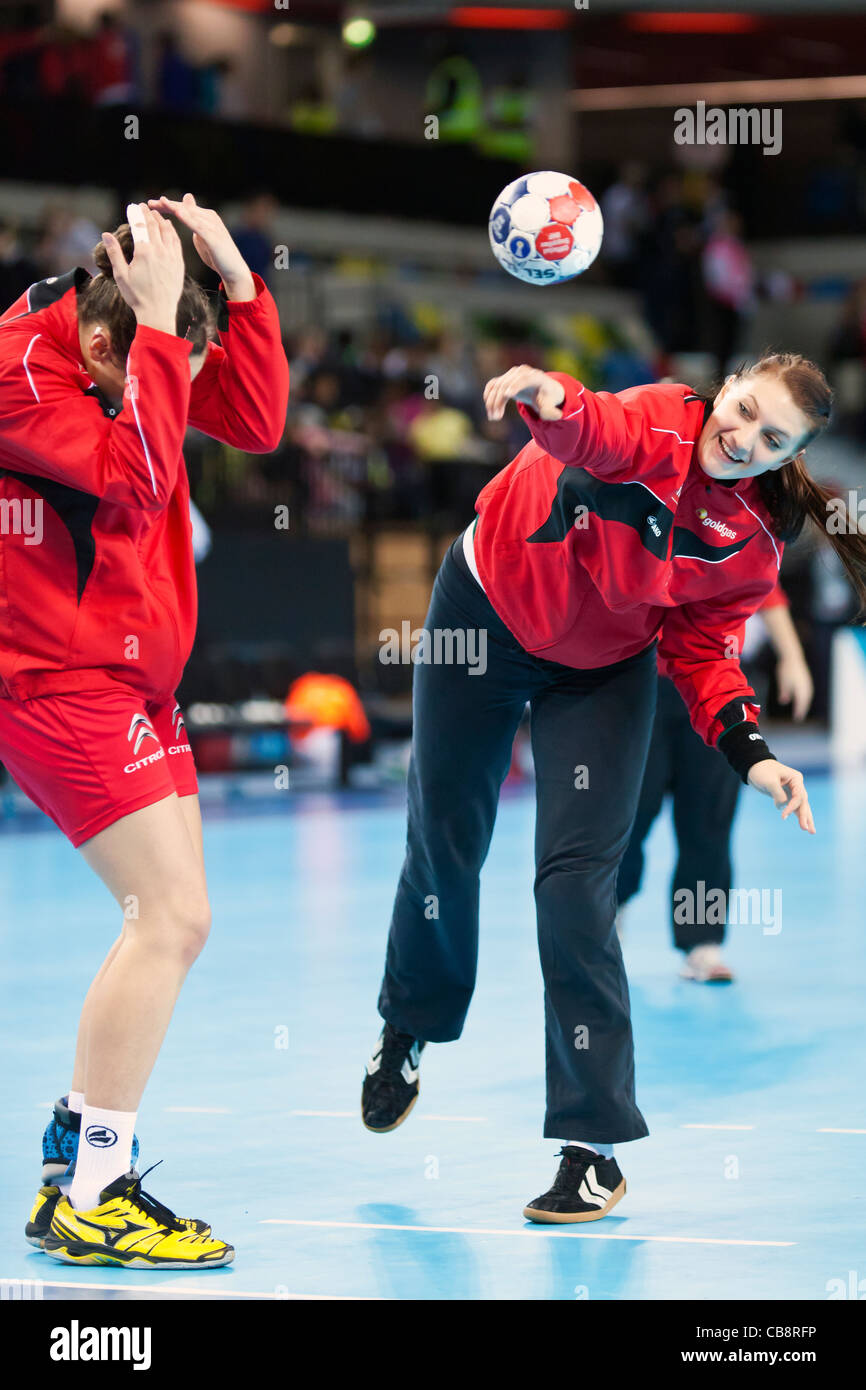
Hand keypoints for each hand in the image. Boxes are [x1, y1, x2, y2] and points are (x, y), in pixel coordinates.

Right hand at [102, 204, 183, 335]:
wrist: (158, 313)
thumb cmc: (137, 296)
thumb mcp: (121, 275)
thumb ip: (114, 252)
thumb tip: (105, 234)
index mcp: (144, 252)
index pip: (140, 225)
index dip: (136, 214)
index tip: (133, 206)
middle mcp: (160, 251)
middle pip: (154, 225)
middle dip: (148, 214)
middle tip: (143, 206)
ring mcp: (172, 257)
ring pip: (168, 231)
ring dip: (161, 220)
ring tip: (156, 214)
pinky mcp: (179, 264)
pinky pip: (176, 242)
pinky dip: (172, 232)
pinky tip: (169, 228)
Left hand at [147, 193, 255, 300]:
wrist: (234, 270)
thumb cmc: (217, 255)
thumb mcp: (202, 236)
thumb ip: (193, 222)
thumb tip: (183, 208)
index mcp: (204, 217)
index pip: (182, 208)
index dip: (167, 205)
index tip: (150, 205)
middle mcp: (209, 217)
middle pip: (185, 208)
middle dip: (167, 204)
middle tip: (150, 203)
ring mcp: (213, 226)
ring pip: (191, 214)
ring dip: (175, 207)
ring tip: (162, 202)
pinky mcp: (214, 236)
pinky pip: (198, 225)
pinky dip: (188, 218)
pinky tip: (178, 213)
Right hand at [483, 366, 565, 421]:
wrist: (541, 389)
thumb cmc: (547, 397)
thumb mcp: (551, 405)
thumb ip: (552, 411)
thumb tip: (558, 415)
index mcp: (536, 376)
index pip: (525, 379)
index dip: (516, 385)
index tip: (507, 395)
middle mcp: (522, 372)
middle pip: (507, 383)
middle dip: (499, 400)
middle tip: (496, 418)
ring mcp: (512, 374)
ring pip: (497, 386)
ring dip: (491, 401)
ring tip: (493, 418)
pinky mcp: (504, 379)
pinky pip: (492, 386)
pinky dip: (488, 397)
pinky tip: (490, 411)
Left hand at [747, 759, 814, 832]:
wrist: (753, 766)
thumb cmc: (762, 771)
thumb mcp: (769, 781)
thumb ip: (778, 794)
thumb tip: (782, 805)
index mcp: (796, 779)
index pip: (799, 796)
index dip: (792, 807)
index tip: (783, 816)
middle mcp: (797, 785)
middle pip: (803, 803)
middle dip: (805, 817)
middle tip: (806, 829)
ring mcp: (792, 791)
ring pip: (801, 807)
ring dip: (805, 818)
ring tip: (811, 832)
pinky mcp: (786, 796)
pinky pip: (794, 807)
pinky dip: (797, 816)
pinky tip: (803, 826)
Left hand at [775, 655, 812, 721]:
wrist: (793, 657)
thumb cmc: (786, 669)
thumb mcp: (782, 681)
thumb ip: (784, 692)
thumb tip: (783, 702)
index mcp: (800, 687)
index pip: (801, 703)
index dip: (799, 711)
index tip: (797, 718)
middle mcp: (806, 686)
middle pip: (805, 701)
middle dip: (802, 709)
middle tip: (799, 717)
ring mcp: (808, 683)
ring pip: (808, 697)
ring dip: (805, 704)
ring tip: (801, 710)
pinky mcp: (807, 680)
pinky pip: (808, 692)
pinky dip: (805, 698)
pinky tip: (802, 700)